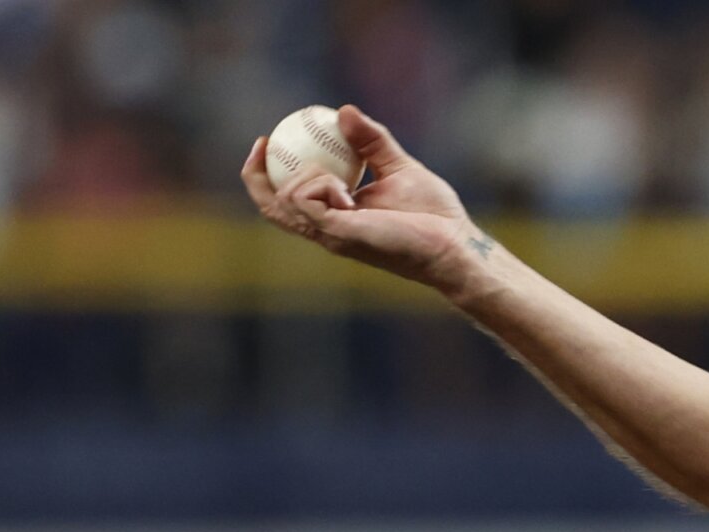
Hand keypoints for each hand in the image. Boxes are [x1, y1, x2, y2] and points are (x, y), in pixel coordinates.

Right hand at [241, 105, 490, 295]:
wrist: (453, 244)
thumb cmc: (433, 216)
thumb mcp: (399, 166)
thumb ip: (373, 141)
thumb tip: (345, 111)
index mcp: (334, 217)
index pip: (285, 199)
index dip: (264, 172)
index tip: (266, 139)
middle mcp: (326, 229)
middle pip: (270, 207)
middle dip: (255, 175)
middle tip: (264, 141)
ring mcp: (330, 235)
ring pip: (285, 200)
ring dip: (305, 176)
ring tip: (344, 181)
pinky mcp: (339, 236)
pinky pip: (307, 202)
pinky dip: (318, 185)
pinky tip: (347, 190)